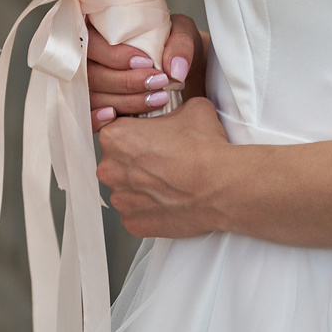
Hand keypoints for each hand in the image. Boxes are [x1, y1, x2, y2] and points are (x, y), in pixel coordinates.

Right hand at [88, 12, 203, 127]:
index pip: (93, 44)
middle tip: (159, 82)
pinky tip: (115, 116)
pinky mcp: (99, 105)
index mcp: (100, 31)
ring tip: (159, 99)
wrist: (180, 67)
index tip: (147, 62)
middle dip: (126, 82)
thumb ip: (181, 44)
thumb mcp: (182, 32)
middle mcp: (90, 59)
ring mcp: (91, 84)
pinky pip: (88, 115)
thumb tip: (174, 70)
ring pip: (93, 96)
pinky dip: (98, 118)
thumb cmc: (172, 45)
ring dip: (124, 102)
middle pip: (92, 74)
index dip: (115, 56)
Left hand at [97, 96, 234, 237]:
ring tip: (169, 184)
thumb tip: (176, 111)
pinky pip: (135, 214)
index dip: (136, 137)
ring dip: (142, 188)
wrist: (222, 186)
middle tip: (163, 164)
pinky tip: (169, 202)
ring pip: (125, 191)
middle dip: (137, 164)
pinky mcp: (132, 222)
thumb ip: (172, 109)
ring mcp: (120, 199)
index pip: (115, 134)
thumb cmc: (205, 150)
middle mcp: (109, 168)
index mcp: (115, 137)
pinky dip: (150, 210)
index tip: (150, 142)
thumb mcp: (191, 109)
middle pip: (117, 164)